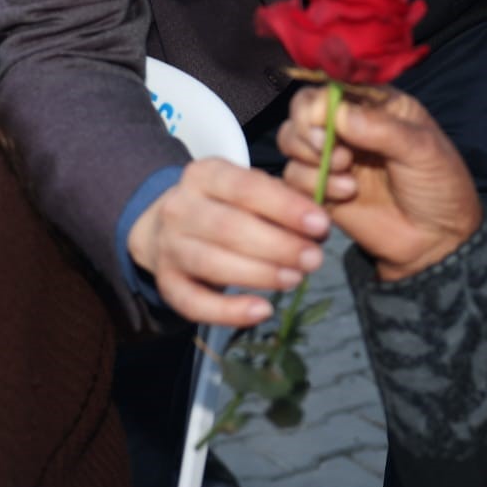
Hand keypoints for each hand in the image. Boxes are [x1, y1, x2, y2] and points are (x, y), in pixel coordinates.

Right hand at [125, 158, 331, 327]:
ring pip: (212, 264)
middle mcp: (179, 207)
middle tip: (314, 259)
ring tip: (296, 279)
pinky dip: (229, 312)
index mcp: (204, 174)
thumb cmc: (225, 206)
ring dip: (260, 275)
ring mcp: (168, 247)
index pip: (246, 187)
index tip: (320, 225)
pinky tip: (263, 311)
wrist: (166, 228)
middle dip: (278, 245)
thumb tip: (320, 224)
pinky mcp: (166, 283)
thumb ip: (284, 200)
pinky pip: (194, 304)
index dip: (286, 208)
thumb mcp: (248, 189)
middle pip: (228, 228)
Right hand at [276, 86, 483, 282]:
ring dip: (309, 157)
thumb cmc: (439, 186)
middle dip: (307, 130)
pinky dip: (310, 183)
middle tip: (335, 153)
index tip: (324, 123)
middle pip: (302, 110)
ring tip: (345, 174)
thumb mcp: (422, 150)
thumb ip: (382, 129)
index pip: (333, 86)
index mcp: (377, 104)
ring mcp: (334, 156)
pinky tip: (346, 194)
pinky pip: (292, 177)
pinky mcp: (322, 188)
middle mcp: (349, 125)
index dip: (319, 102)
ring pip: (291, 141)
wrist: (437, 240)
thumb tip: (339, 114)